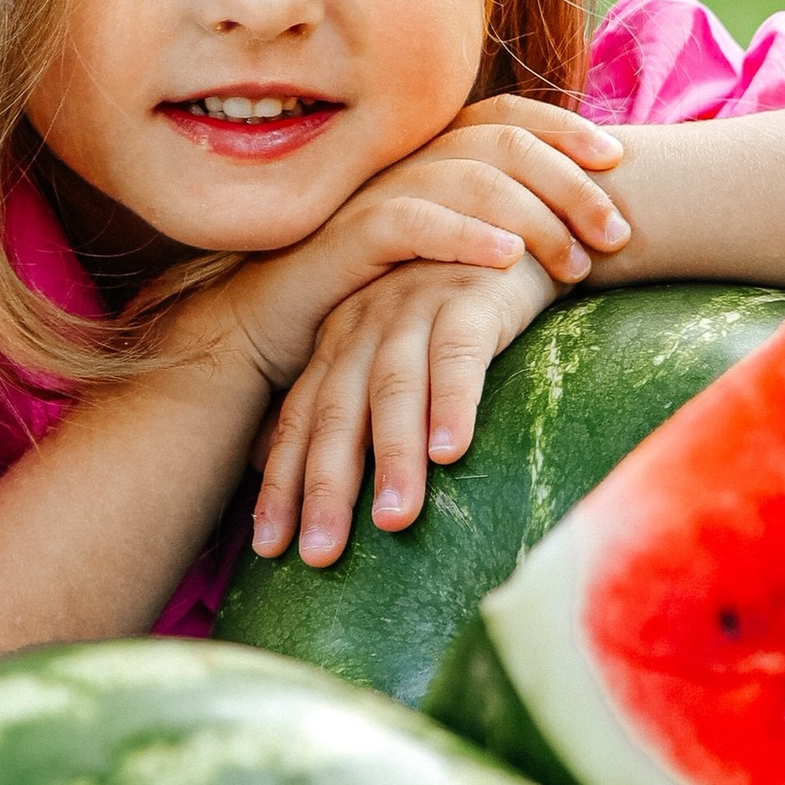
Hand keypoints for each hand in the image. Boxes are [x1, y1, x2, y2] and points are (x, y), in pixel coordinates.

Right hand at [207, 95, 628, 391]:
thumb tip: (578, 224)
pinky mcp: (348, 235)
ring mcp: (376, 193)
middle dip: (570, 183)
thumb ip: (491, 222)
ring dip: (535, 217)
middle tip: (616, 233)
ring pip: (469, 178)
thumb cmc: (368, 288)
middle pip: (503, 143)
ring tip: (575, 263)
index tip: (618, 160)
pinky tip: (506, 259)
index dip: (566, 128)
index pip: (508, 114)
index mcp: (430, 153)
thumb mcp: (438, 251)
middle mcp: (405, 160)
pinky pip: (414, 221)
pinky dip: (465, 235)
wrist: (274, 322)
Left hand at [253, 254, 561, 563]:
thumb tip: (324, 494)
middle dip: (325, 486)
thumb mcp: (396, 353)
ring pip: (396, 389)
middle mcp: (366, 326)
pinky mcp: (471, 297)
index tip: (268, 549)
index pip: (300, 421)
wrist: (515, 230)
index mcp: (339, 344)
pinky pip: (460, 355)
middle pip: (338, 412)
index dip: (282, 483)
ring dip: (394, 458)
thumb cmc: (452, 309)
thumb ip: (363, 411)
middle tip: (320, 555)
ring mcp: (415, 307)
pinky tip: (452, 452)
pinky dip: (454, 403)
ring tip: (394, 522)